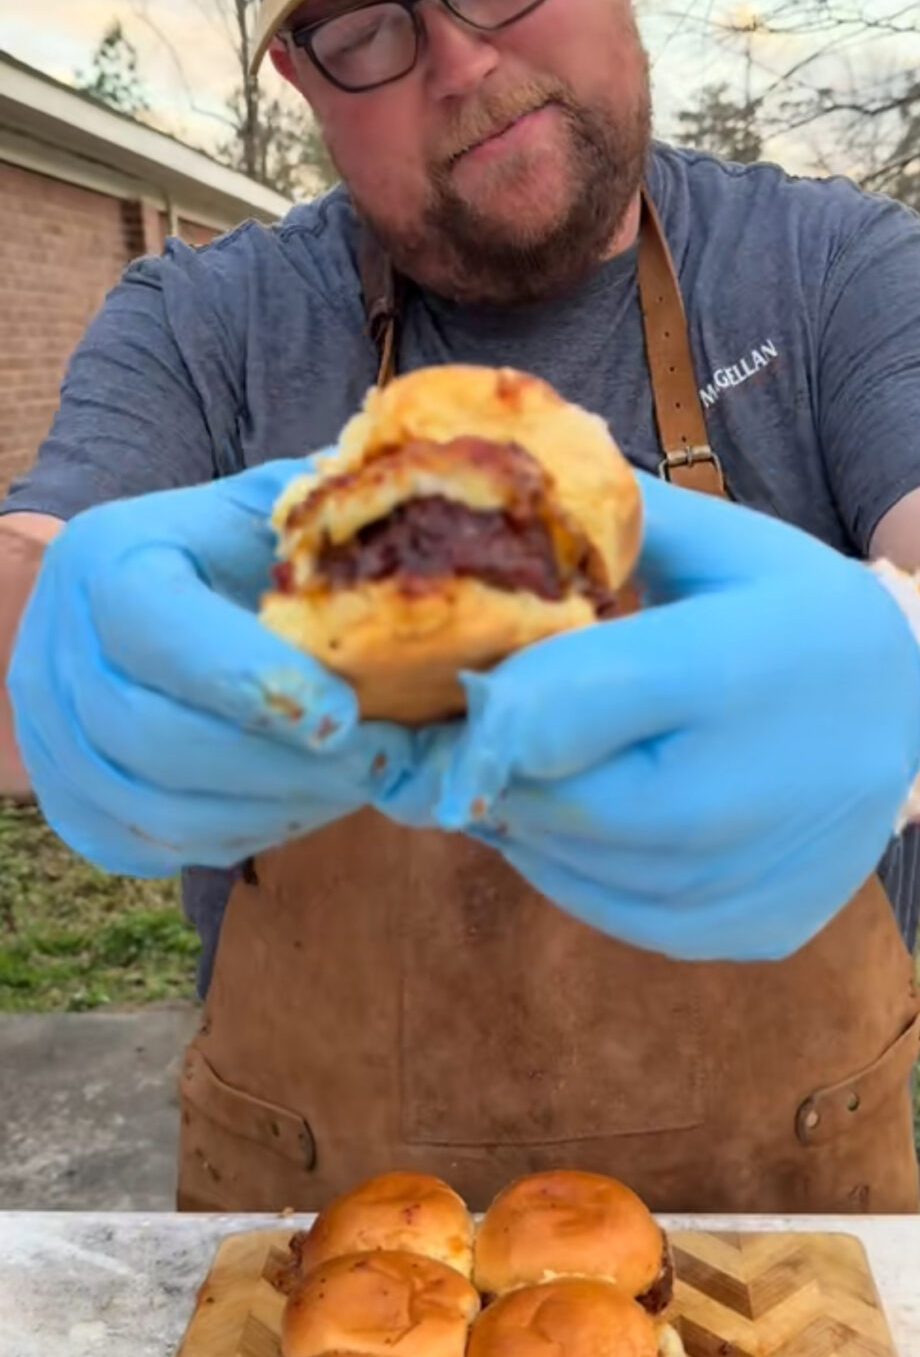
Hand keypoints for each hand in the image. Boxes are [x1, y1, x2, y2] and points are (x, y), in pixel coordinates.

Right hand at [7, 463, 451, 874]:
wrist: (168, 587)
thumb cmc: (244, 547)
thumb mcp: (281, 510)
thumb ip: (334, 524)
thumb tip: (431, 545)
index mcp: (108, 556)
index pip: (159, 629)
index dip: (252, 680)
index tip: (344, 712)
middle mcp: (57, 648)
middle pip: (157, 737)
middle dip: (285, 765)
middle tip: (383, 761)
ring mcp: (52, 736)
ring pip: (161, 807)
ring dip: (279, 808)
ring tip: (361, 781)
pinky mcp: (72, 805)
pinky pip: (159, 846)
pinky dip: (246, 833)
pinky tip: (306, 799)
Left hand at [432, 473, 919, 959]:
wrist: (919, 708)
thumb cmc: (798, 611)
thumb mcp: (721, 543)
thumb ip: (608, 528)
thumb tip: (492, 504)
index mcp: (718, 669)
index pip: (542, 711)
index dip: (479, 703)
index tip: (455, 684)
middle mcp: (735, 789)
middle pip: (546, 799)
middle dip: (491, 766)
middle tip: (471, 733)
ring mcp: (747, 873)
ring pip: (569, 866)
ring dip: (523, 820)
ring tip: (528, 769)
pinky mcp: (754, 926)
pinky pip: (620, 915)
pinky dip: (577, 871)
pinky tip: (584, 820)